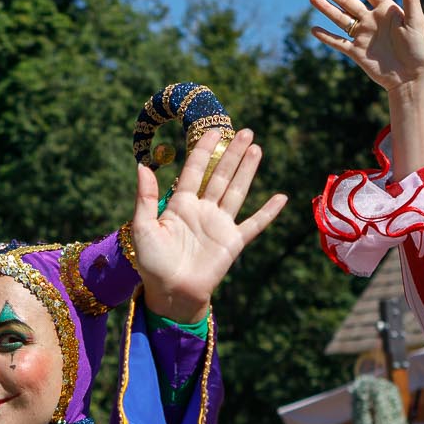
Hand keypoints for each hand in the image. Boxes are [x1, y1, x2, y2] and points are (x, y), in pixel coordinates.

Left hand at [128, 129, 287, 323]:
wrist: (172, 292)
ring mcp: (219, 225)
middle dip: (232, 153)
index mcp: (180, 204)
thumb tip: (142, 165)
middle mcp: (202, 210)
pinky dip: (268, 212)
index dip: (204, 150)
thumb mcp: (143, 227)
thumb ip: (145, 197)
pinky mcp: (233, 242)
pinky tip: (281, 197)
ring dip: (247, 170)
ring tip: (257, 148)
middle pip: (220, 175)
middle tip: (245, 132)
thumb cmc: (152, 263)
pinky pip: (254, 224)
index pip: (194, 170)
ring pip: (236, 191)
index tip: (213, 131)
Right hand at [309, 0, 423, 94]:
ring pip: (340, 19)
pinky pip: (338, 43)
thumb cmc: (417, 49)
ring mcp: (363, 36)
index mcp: (386, 10)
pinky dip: (326, 37)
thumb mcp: (415, 21)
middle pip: (348, 3)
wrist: (409, 77)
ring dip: (326, 9)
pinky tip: (314, 29)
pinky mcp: (356, 52)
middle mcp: (372, 20)